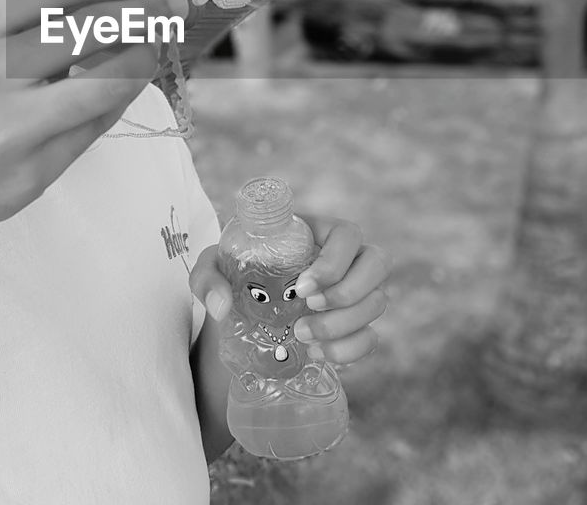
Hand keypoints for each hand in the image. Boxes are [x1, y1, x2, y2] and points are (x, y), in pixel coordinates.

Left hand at [190, 216, 391, 365]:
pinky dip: (349, 350)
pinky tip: (316, 353)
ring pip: (378, 302)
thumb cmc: (234, 275)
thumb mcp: (214, 268)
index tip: (302, 286)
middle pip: (378, 263)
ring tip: (301, 336)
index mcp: (317, 232)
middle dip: (349, 291)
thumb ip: (208, 279)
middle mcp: (346, 259)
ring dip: (344, 325)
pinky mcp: (355, 325)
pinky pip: (371, 337)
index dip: (335, 261)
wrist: (244, 310)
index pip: (348, 234)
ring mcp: (355, 292)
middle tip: (308, 307)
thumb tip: (221, 307)